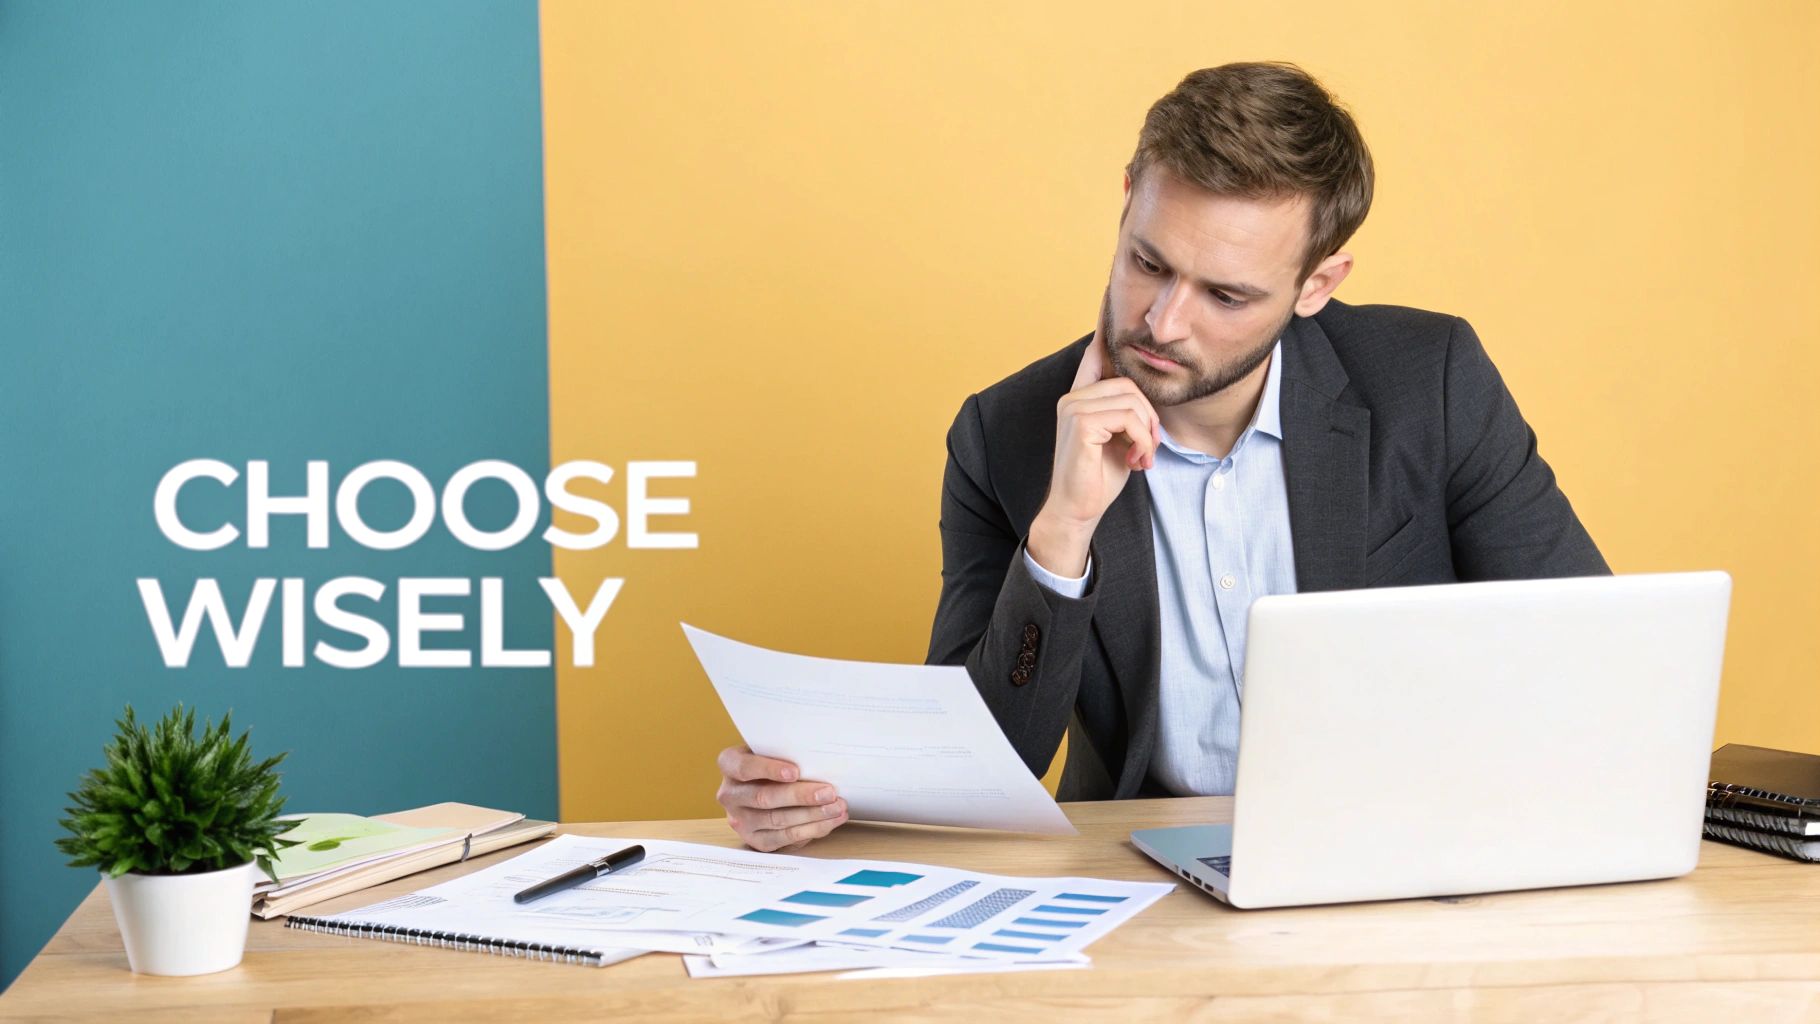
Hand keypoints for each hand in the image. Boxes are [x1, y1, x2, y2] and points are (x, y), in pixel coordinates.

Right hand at [715, 745, 848, 851]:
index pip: (745, 768)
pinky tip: (830, 821)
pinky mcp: (755, 840)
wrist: (763, 784)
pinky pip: (785, 838)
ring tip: (837, 807)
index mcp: (729, 765)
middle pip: (765, 798)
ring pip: (778, 820)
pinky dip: (812, 829)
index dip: (769, 769)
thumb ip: (785, 754)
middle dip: (800, 796)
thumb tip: (818, 761)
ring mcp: (740, 820)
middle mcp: (729, 795)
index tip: (795, 771)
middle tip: (829, 792)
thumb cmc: (773, 763)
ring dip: (812, 815)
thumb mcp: (772, 751)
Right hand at [1028, 287, 1160, 576]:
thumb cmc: (1100, 478)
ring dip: (1148, 432)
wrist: (1078, 510)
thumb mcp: (1121, 439)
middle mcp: (1073, 396)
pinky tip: (1136, 460)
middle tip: (1148, 449)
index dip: (1106, 323)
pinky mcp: (1079, 424)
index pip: (1097, 352)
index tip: (1110, 292)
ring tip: (1142, 457)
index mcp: (1081, 395)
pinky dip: (1141, 439)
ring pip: (1134, 400)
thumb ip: (1128, 412)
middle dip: (1150, 418)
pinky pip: (1129, 417)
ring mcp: (1072, 407)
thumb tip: (1146, 396)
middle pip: (1131, 384)